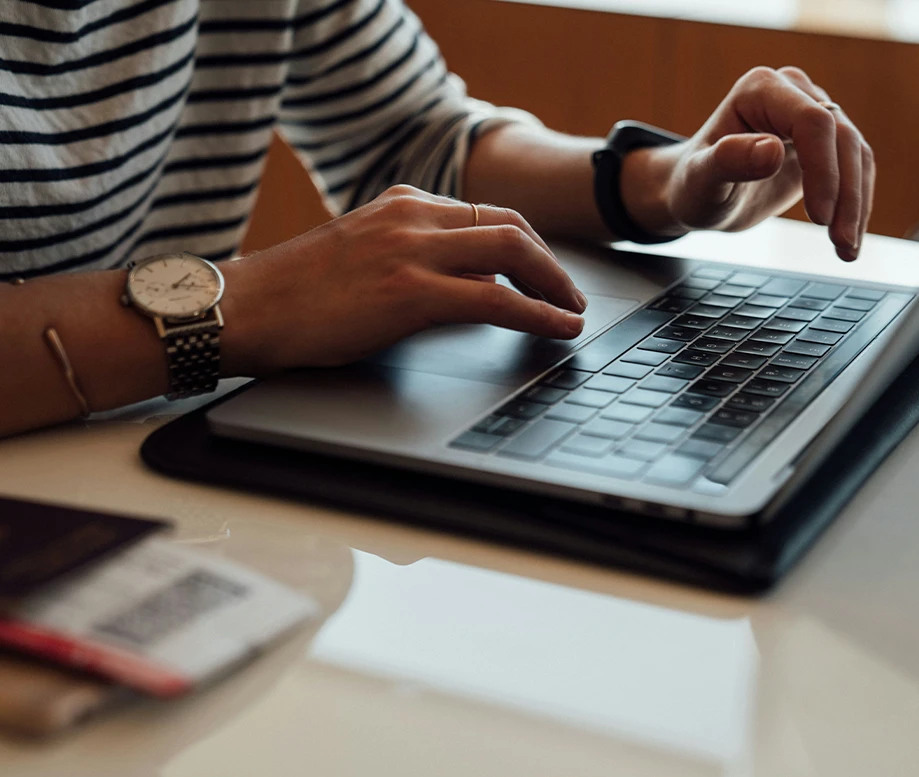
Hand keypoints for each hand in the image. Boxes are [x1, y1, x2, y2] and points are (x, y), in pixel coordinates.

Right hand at [219, 185, 586, 375]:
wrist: (243, 307)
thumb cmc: (293, 293)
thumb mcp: (361, 253)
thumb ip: (413, 255)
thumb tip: (469, 282)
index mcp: (401, 203)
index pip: (486, 213)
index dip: (527, 245)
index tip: (545, 270)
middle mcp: (412, 216)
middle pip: (511, 227)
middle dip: (551, 262)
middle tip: (570, 293)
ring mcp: (412, 250)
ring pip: (513, 254)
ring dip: (554, 285)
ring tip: (572, 312)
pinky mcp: (410, 292)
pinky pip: (496, 302)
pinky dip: (538, 314)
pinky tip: (558, 328)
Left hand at [624, 66, 874, 260]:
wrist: (700, 194)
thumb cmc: (694, 184)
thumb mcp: (701, 179)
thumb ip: (729, 160)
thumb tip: (772, 151)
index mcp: (760, 89)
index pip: (812, 121)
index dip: (823, 169)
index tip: (819, 218)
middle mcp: (792, 92)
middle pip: (841, 137)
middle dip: (846, 194)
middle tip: (841, 244)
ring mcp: (813, 113)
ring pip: (856, 154)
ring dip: (857, 205)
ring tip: (846, 250)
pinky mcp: (826, 142)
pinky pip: (856, 168)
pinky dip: (857, 205)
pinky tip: (849, 239)